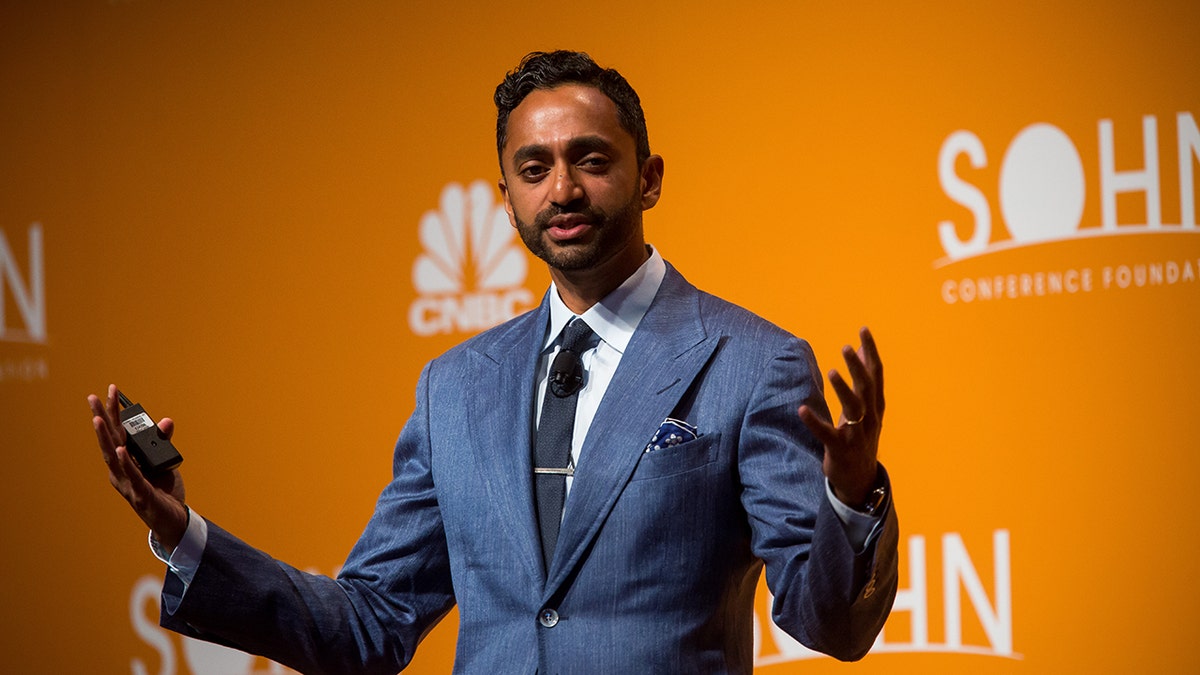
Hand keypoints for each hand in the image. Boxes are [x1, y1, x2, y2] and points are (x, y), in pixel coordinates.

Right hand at [88, 384, 188, 550]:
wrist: (174, 521)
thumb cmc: (164, 492)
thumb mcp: (165, 462)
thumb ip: (164, 441)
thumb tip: (167, 421)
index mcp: (126, 462)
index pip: (117, 433)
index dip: (113, 412)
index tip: (112, 390)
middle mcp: (121, 471)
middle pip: (110, 441)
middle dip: (101, 418)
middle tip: (93, 397)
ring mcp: (128, 483)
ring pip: (112, 457)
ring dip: (105, 438)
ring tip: (98, 419)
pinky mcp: (140, 495)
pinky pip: (132, 477)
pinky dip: (125, 463)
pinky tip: (120, 451)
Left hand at [798, 327, 884, 507]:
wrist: (861, 479)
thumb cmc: (861, 437)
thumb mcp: (867, 409)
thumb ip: (865, 381)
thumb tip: (863, 351)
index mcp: (875, 407)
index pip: (876, 374)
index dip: (870, 352)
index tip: (863, 330)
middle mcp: (869, 419)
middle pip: (866, 388)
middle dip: (857, 367)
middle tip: (846, 347)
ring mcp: (856, 435)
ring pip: (853, 409)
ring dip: (843, 389)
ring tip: (831, 371)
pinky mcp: (839, 449)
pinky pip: (826, 434)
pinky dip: (814, 422)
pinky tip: (802, 409)